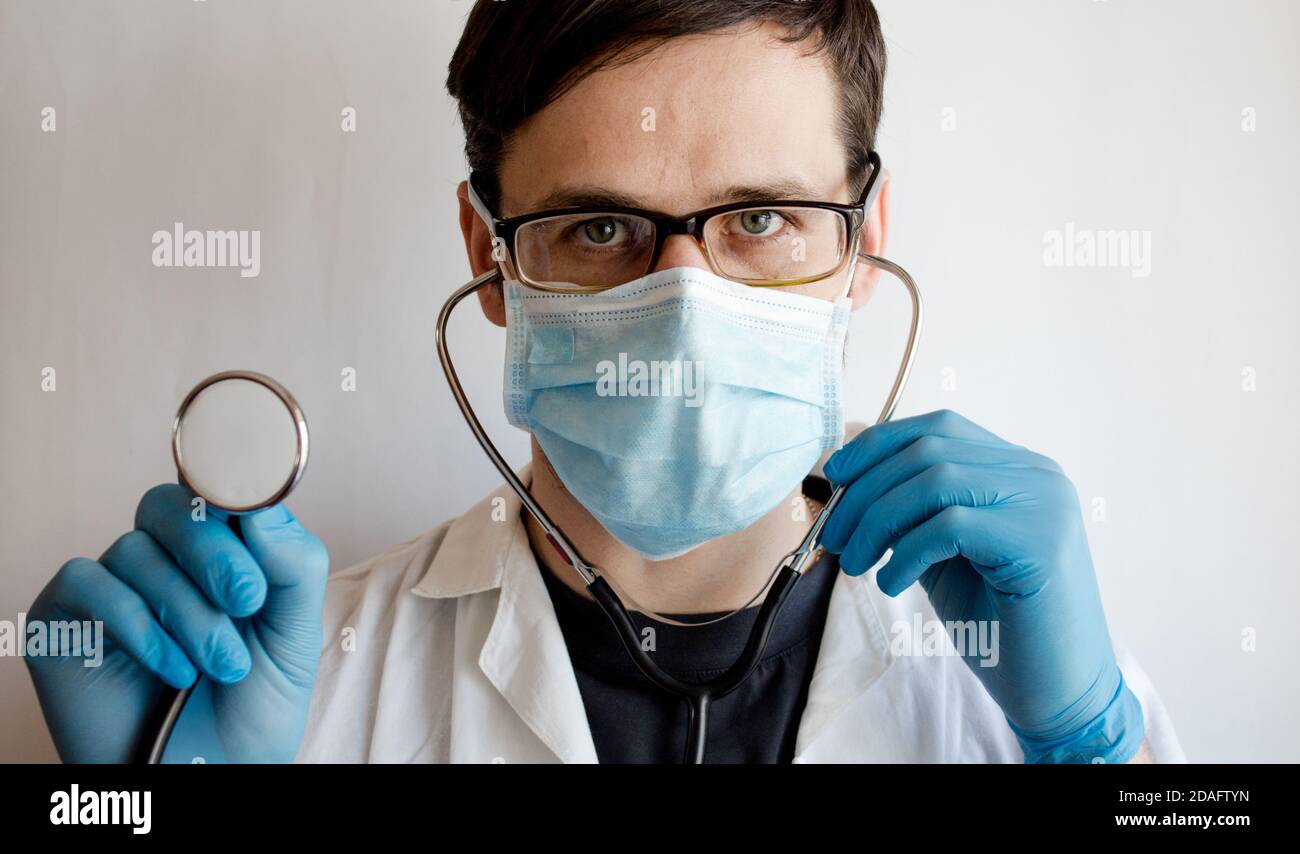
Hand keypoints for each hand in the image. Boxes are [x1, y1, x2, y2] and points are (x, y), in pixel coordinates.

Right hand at [25, 484, 328, 762]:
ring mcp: (112, 585)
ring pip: (136, 551)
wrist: (216, 773)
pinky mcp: (66, 618)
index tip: (253, 511)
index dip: (229, 486)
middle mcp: (163, 559)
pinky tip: (174, 669)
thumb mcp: (295, 631)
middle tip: (247, 601)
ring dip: (189, 612)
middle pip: (169, 505)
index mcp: (220, 548)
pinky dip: (138, 625)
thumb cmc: (254, 703)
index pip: (213, 485)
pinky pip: (89, 584)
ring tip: (223, 666)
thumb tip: (258, 502)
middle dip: (215, 552)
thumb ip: (291, 563)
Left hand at [821, 410, 1143, 762]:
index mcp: (1019, 469)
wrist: (1059, 691)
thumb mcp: (944, 555)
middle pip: (930, 450)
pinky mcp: (1039, 543)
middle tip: (836, 538)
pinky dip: (906, 552)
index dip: (879, 444)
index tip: (836, 475)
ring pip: (936, 481)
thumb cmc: (998, 626)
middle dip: (866, 491)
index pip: (939, 428)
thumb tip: (849, 486)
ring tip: (855, 564)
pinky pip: (950, 526)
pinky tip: (891, 584)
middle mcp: (1038, 475)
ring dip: (877, 521)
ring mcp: (1044, 505)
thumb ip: (911, 515)